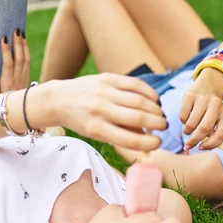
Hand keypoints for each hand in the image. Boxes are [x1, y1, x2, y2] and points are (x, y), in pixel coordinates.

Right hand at [0, 29, 30, 94]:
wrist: (17, 114)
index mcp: (7, 84)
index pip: (8, 65)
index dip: (6, 52)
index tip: (4, 39)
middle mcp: (17, 80)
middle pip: (19, 59)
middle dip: (18, 44)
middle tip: (16, 30)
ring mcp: (24, 79)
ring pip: (26, 60)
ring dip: (23, 46)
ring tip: (21, 32)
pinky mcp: (27, 79)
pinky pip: (28, 63)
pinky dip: (26, 51)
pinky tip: (24, 42)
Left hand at [40, 73, 165, 150]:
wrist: (59, 99)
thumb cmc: (83, 122)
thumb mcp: (97, 134)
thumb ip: (122, 137)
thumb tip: (149, 145)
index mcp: (97, 129)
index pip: (130, 139)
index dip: (149, 143)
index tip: (158, 143)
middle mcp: (100, 110)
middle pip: (138, 118)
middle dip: (157, 124)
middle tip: (164, 127)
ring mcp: (104, 92)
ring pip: (140, 101)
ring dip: (156, 110)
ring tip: (161, 115)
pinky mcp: (107, 78)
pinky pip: (135, 84)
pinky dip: (149, 93)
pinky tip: (154, 100)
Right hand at [179, 68, 222, 150]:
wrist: (205, 87)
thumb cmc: (210, 111)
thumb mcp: (217, 120)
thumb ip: (213, 133)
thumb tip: (202, 146)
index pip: (220, 135)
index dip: (210, 145)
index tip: (200, 148)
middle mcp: (217, 104)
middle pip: (204, 129)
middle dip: (194, 141)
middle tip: (188, 146)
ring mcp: (203, 99)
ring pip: (191, 124)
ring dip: (187, 131)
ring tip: (188, 130)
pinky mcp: (190, 96)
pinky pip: (183, 117)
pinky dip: (183, 122)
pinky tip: (186, 118)